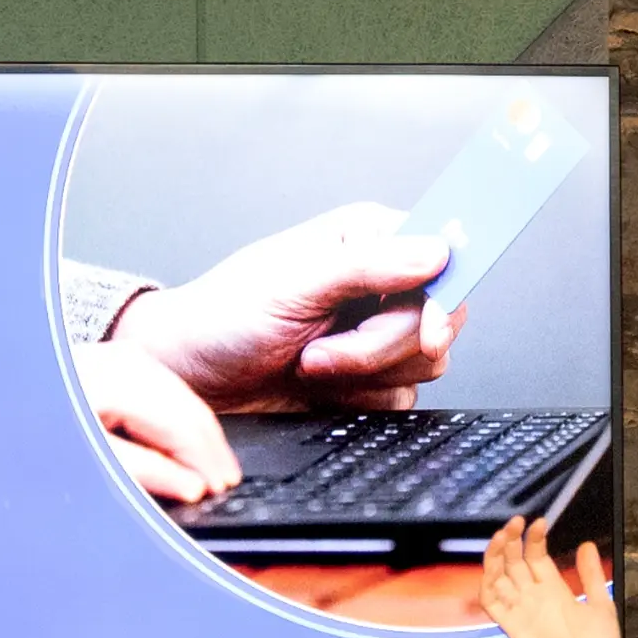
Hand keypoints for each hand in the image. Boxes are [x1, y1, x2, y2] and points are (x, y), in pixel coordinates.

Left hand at [75, 342, 240, 502]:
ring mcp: (110, 357)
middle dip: (207, 448)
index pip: (174, 425)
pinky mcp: (110, 362)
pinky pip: (159, 386)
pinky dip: (177, 415)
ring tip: (212, 468)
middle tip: (224, 484)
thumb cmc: (29, 444)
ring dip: (197, 432)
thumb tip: (190, 487)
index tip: (215, 493)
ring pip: (175, 392)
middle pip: (181, 405)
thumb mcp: (88, 464)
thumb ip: (141, 474)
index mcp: (104, 388)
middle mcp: (108, 364)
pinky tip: (185, 441)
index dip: (200, 463)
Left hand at [109, 204, 453, 409]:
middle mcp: (383, 282)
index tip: (426, 329)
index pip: (444, 255)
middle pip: (442, 318)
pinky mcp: (372, 379)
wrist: (193, 378)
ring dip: (364, 373)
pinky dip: (360, 399)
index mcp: (370, 238)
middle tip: (322, 349)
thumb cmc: (224, 317)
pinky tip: (319, 384)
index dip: (445, 294)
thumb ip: (369, 266)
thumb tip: (436, 251)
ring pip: (427, 362)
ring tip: (310, 362)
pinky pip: (403, 397)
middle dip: (381, 345)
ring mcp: (379, 332)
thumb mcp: (294, 282)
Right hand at [477, 515, 618, 637]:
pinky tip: (493, 567)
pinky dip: (487, 583)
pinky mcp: (510, 624)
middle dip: (511, 539)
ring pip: (498, 575)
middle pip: (514, 560)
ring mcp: (520, 608)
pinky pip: (491, 601)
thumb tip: (586, 546)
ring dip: (496, 555)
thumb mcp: (601, 604)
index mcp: (553, 589)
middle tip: (515, 522)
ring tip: (502, 536)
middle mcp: (533, 596)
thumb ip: (591, 575)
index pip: (536, 556)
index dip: (534, 538)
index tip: (539, 522)